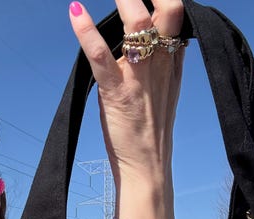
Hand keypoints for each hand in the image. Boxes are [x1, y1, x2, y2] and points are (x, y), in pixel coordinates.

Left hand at [69, 0, 184, 218]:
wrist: (148, 167)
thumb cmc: (151, 129)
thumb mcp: (168, 88)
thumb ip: (168, 59)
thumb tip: (159, 33)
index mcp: (174, 61)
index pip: (178, 14)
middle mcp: (161, 64)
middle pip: (168, 10)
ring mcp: (139, 77)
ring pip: (137, 26)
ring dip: (124, 0)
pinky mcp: (117, 93)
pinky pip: (101, 56)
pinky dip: (86, 32)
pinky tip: (75, 11)